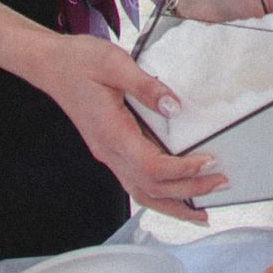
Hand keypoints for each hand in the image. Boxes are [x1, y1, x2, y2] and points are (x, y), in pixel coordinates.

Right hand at [19, 32, 226, 222]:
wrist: (51, 66)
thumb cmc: (80, 61)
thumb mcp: (114, 62)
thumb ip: (145, 86)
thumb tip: (173, 107)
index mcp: (111, 132)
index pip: (151, 166)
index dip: (182, 170)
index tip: (208, 162)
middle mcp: (108, 151)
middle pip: (151, 188)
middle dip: (188, 192)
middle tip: (220, 184)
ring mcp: (108, 154)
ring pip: (142, 193)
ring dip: (174, 205)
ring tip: (203, 211)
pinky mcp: (111, 150)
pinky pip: (136, 182)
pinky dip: (160, 195)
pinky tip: (177, 195)